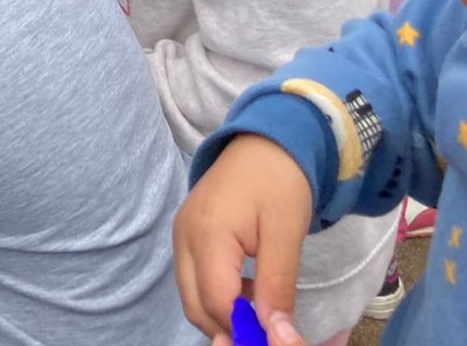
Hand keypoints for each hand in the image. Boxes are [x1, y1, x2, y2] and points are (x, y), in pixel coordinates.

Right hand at [173, 135, 313, 344]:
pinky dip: (216, 297)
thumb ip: (276, 285)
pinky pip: (193, 280)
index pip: (217, 303)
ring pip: (191, 297)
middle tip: (268, 334)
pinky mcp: (186, 235)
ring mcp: (181, 236)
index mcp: (207, 235)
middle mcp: (184, 238)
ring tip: (261, 314)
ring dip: (223, 315)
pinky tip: (247, 293)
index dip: (246, 330)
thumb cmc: (279, 182)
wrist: (264, 141)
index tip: (279, 338)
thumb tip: (276, 334)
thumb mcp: (286, 234)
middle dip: (230, 330)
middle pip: (196, 307)